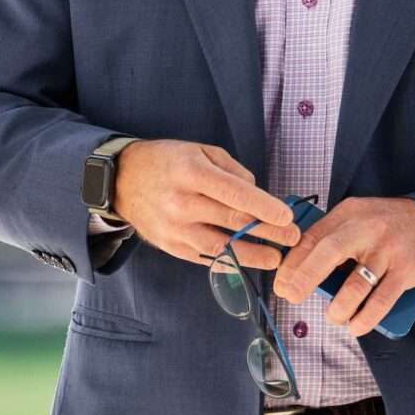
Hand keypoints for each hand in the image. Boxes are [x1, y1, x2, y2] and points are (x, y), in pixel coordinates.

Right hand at [112, 139, 300, 270]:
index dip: (265, 207)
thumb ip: (231, 170)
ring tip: (275, 259)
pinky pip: (205, 258)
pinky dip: (229, 262)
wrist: (122, 180)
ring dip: (253, 255)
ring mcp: (176, 229)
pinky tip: (248, 263)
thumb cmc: (167, 161)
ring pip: (222, 247)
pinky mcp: (172, 247)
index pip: (236, 194)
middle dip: (268, 231)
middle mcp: (183, 203)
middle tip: (292, 237)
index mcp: (192, 173)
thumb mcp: (199, 150)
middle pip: (233, 222)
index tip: (287, 216)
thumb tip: (256, 195)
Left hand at [272, 197, 414, 336]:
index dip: (293, 263)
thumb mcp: (360, 217)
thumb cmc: (389, 226)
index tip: (282, 283)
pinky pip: (380, 302)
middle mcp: (368, 228)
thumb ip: (334, 235)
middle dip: (304, 279)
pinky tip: (355, 326)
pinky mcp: (407, 271)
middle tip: (292, 297)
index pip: (313, 236)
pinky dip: (364, 319)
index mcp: (350, 213)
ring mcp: (388, 250)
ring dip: (338, 308)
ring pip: (355, 286)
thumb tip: (300, 268)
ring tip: (333, 317)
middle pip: (328, 254)